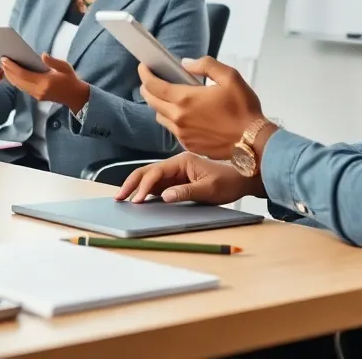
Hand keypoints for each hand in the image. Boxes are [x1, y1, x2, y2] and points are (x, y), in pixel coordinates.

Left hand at [2, 54, 89, 111]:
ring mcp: (36, 95)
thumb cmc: (70, 79)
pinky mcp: (36, 97)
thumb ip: (53, 61)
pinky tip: (12, 74)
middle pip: (18, 81)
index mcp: (45, 82)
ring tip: (4, 67)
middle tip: (2, 61)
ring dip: (10, 76)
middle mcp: (38, 90)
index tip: (5, 59)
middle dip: (8, 71)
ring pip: (18, 86)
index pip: (23, 74)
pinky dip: (15, 81)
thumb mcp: (65, 67)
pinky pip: (22, 88)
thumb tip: (42, 55)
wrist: (75, 96)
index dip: (12, 67)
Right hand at [115, 152, 260, 204]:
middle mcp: (176, 165)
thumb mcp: (209, 189)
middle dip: (132, 183)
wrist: (243, 179)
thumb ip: (186, 192)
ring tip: (122, 198)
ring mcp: (175, 173)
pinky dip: (145, 191)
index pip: (156, 172)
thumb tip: (164, 196)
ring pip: (149, 178)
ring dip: (136, 187)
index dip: (144, 186)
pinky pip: (157, 186)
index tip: (136, 199)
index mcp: (182, 161)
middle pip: (147, 172)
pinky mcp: (177, 181)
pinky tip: (137, 199)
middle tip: (119, 197)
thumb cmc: (229, 182)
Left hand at [139, 57, 265, 158]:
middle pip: (151, 101)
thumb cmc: (244, 109)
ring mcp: (182, 134)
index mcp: (186, 99)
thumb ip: (205, 65)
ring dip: (159, 105)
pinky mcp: (188, 145)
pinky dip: (172, 120)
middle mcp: (179, 118)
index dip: (145, 74)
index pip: (153, 85)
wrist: (253, 142)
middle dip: (148, 89)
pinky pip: (172, 130)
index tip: (143, 67)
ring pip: (160, 117)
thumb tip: (186, 64)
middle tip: (151, 80)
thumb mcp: (230, 77)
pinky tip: (184, 114)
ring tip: (168, 97)